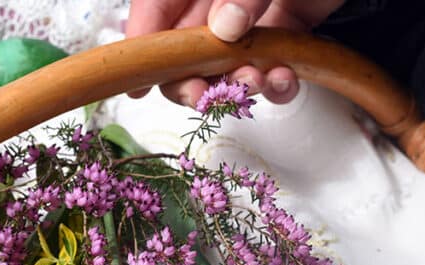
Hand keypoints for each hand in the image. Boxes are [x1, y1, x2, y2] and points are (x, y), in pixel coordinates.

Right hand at [125, 0, 346, 105]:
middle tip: (207, 96)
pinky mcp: (288, 32)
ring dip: (237, 86)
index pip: (154, 9)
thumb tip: (224, 30)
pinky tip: (286, 79)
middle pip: (183, 49)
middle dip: (192, 80)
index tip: (136, 84)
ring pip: (226, 66)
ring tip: (258, 83)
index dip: (140, 47)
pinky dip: (276, 84)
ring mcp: (252, 16)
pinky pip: (269, 67)